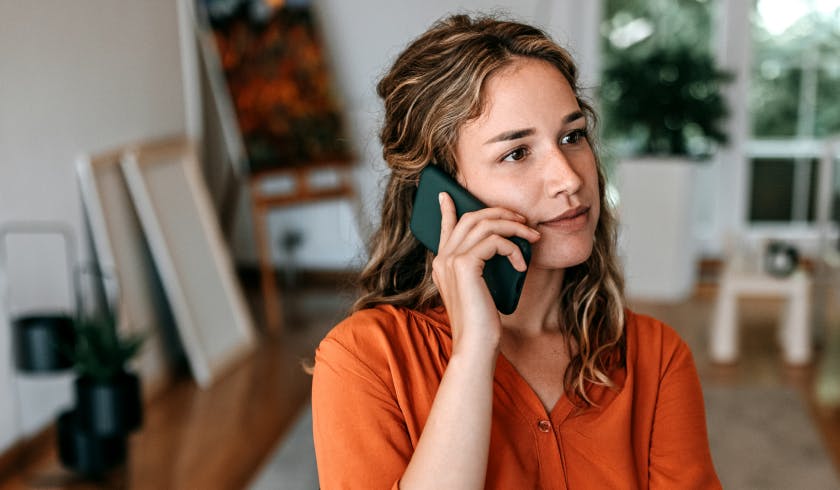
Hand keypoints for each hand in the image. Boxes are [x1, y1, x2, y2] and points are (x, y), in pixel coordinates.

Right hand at [432, 192, 540, 357]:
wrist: (475, 345)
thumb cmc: (482, 322)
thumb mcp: (479, 289)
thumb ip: (479, 266)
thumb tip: (498, 244)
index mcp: (442, 264)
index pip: (445, 227)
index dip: (447, 209)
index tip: (447, 194)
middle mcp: (442, 259)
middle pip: (471, 218)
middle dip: (500, 212)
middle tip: (522, 219)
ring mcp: (450, 260)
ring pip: (484, 224)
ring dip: (514, 226)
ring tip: (532, 235)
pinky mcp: (464, 265)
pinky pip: (494, 241)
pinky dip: (513, 248)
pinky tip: (522, 264)